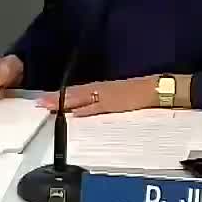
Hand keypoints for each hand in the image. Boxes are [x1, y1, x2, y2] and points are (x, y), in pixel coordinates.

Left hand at [37, 76, 158, 116]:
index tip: (43, 99)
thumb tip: (82, 111)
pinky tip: (76, 113)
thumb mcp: (119, 96)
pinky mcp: (119, 103)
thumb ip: (101, 102)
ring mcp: (110, 96)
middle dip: (56, 98)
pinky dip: (88, 109)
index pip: (77, 92)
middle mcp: (103, 90)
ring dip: (64, 101)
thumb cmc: (143, 93)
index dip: (59, 96)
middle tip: (39, 103)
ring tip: (48, 105)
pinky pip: (100, 106)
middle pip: (75, 94)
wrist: (162, 88)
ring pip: (83, 97)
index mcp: (103, 89)